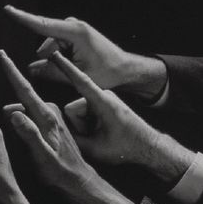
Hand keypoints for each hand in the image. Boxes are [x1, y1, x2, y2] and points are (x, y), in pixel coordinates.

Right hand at [0, 49, 96, 194]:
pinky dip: (23, 113)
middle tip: (0, 59)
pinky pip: (34, 112)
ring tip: (4, 107)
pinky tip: (17, 118)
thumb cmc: (61, 172)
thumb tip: (13, 112)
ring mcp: (54, 117)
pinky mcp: (54, 122)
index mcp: (47, 117)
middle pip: (25, 94)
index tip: (2, 55)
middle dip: (11, 79)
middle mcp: (51, 112)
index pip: (25, 90)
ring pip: (28, 105)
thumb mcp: (42, 157)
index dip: (12, 71)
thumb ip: (29, 134)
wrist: (79, 180)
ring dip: (16, 104)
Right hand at [3, 5, 166, 99]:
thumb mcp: (78, 76)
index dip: (23, 18)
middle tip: (74, 71)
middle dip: (52, 61)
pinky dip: (61, 58)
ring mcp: (72, 28)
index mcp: (76, 32)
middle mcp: (73, 25)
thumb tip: (31, 68)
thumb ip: (53, 72)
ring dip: (58, 61)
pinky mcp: (72, 33)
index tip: (7, 9)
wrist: (125, 68)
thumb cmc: (107, 72)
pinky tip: (75, 64)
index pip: (43, 24)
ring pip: (50, 48)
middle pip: (47, 46)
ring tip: (80, 68)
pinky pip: (56, 48)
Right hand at [51, 53, 192, 183]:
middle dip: (79, 125)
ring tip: (101, 136)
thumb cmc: (127, 147)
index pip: (79, 81)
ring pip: (79, 112)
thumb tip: (54, 133)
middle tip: (96, 138)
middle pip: (73, 108)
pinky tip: (101, 133)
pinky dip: (89, 124)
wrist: (149, 147)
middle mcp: (102, 95)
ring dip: (85, 126)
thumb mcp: (96, 149)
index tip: (54, 53)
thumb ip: (72, 140)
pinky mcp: (103, 103)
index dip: (65, 68)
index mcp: (103, 101)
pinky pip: (86, 112)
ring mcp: (103, 98)